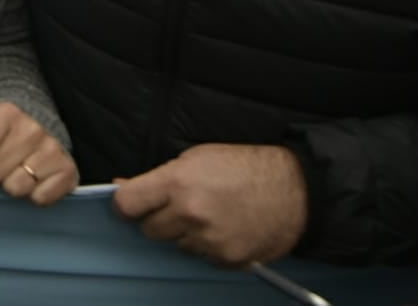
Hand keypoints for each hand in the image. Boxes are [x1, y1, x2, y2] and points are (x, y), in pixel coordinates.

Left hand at [0, 102, 76, 205]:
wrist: (34, 134)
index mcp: (4, 113)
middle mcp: (32, 127)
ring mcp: (53, 148)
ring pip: (17, 187)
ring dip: (10, 187)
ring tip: (12, 173)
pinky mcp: (68, 171)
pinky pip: (42, 197)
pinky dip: (34, 196)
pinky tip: (33, 182)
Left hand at [112, 143, 307, 265]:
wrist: (295, 190)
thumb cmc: (244, 167)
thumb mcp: (196, 158)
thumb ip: (158, 177)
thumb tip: (122, 187)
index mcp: (177, 183)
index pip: (127, 204)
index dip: (124, 205)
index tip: (130, 205)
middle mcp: (190, 214)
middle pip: (149, 230)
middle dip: (158, 219)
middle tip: (178, 207)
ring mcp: (209, 240)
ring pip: (176, 246)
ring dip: (185, 234)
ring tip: (209, 215)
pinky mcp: (227, 260)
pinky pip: (202, 258)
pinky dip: (208, 247)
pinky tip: (225, 229)